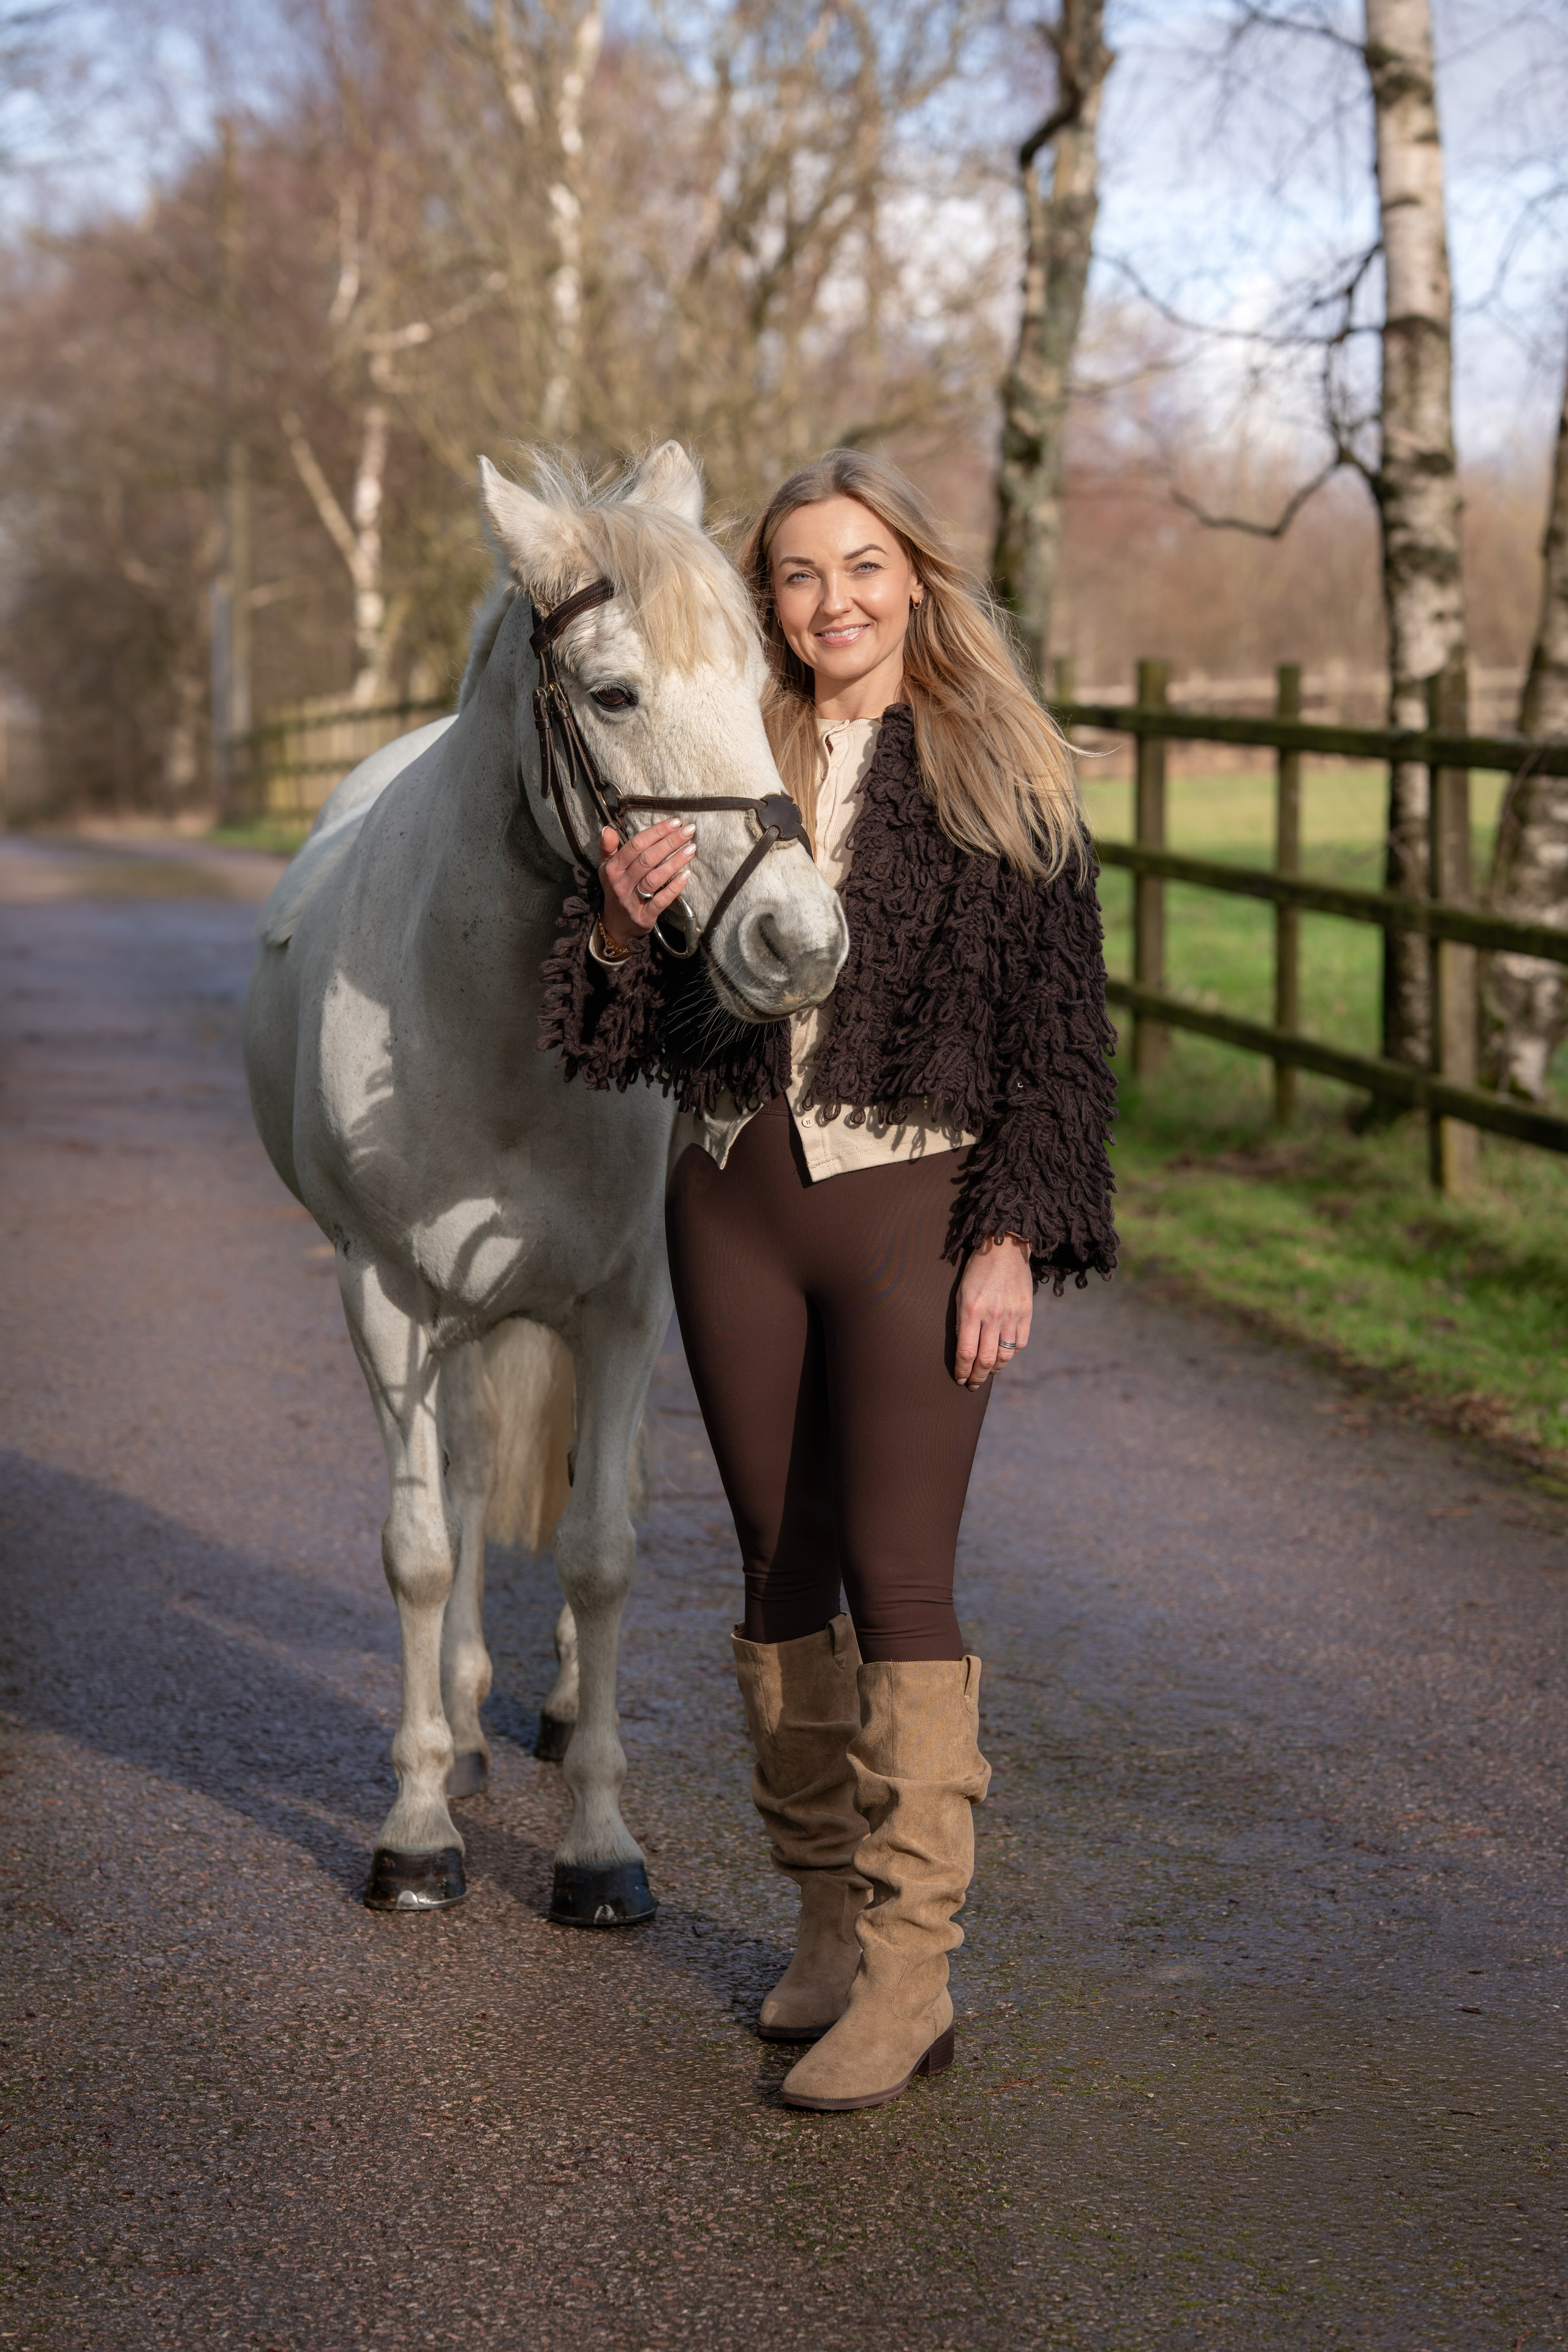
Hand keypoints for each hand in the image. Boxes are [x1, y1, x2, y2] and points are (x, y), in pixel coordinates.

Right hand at [598, 821, 695, 946]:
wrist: (616, 925)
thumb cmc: (616, 889)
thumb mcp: (606, 868)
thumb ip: (607, 848)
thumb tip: (608, 829)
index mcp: (612, 868)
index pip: (635, 845)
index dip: (656, 832)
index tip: (675, 822)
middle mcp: (621, 883)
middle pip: (647, 859)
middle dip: (669, 843)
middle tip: (689, 831)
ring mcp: (632, 901)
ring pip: (655, 878)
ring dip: (675, 862)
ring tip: (691, 849)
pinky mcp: (644, 916)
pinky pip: (661, 900)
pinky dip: (674, 888)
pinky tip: (686, 875)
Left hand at [954, 1234, 1031, 1388]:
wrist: (1004, 1249)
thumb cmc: (977, 1271)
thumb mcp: (961, 1294)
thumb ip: (963, 1322)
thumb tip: (965, 1351)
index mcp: (971, 1310)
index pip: (966, 1352)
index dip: (962, 1371)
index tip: (960, 1380)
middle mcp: (992, 1316)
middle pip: (985, 1360)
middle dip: (977, 1377)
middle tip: (973, 1385)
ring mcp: (1012, 1315)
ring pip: (1004, 1355)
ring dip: (994, 1369)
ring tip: (988, 1372)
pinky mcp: (1027, 1312)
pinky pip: (1019, 1343)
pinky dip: (1010, 1354)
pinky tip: (1003, 1355)